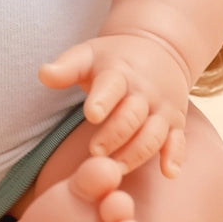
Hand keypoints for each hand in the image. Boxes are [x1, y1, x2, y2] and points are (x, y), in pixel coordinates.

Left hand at [39, 34, 191, 177]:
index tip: (92, 114)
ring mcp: (162, 108)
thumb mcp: (88, 55)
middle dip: (115, 135)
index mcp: (119, 72)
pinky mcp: (175, 122)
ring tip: (117, 169)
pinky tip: (169, 173)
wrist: (159, 48)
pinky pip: (179, 141)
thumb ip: (66, 68)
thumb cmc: (113, 58)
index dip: (102, 100)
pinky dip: (175, 156)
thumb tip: (43, 74)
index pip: (111, 86)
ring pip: (153, 134)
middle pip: (131, 117)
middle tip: (96, 152)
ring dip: (136, 153)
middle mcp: (143, 91)